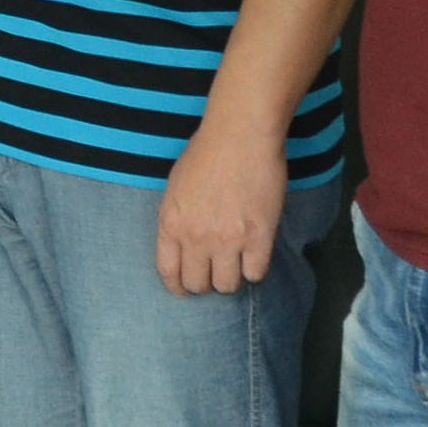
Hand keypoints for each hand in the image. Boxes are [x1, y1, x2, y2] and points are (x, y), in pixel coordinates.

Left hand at [154, 114, 287, 293]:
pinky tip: (255, 255)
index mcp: (170, 224)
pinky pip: (256, 273)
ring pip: (227, 285)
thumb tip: (186, 243)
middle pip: (198, 284)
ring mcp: (227, 239)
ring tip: (236, 264)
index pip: (168, 272)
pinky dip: (255, 269)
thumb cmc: (206, 153)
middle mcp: (195, 237)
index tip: (185, 290)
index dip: (178, 287)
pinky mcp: (259, 236)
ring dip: (231, 278)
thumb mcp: (176, 189)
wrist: (239, 136)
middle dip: (205, 283)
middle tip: (215, 273)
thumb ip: (178, 219)